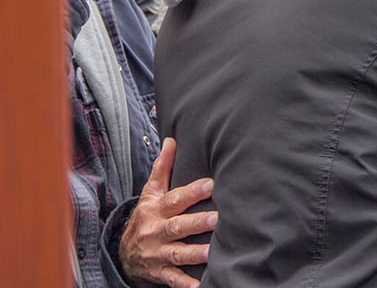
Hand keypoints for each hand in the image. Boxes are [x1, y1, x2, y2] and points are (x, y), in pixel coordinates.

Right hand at [119, 138, 216, 287]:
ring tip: (213, 251)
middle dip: (196, 222)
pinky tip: (200, 285)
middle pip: (177, 226)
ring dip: (195, 253)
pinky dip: (184, 283)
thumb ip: (162, 168)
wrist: (123, 254)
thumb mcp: (150, 192)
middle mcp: (155, 231)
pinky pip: (172, 279)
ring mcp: (157, 253)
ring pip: (177, 253)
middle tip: (217, 218)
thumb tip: (172, 139)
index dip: (192, 192)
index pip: (174, 199)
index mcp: (155, 210)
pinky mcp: (159, 272)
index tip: (212, 184)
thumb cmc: (146, 216)